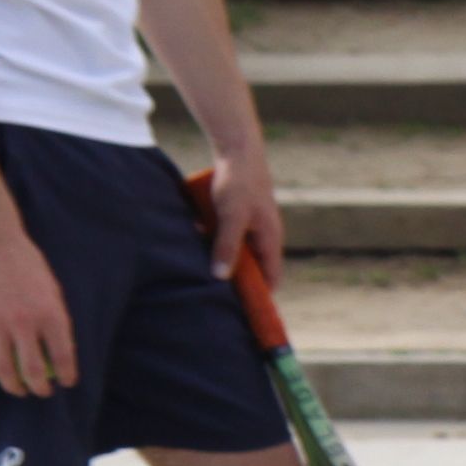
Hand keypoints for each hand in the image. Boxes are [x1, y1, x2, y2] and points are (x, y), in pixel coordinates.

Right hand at [0, 231, 77, 397]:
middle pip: (32, 370)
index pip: (63, 355)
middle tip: (43, 393)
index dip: (67, 374)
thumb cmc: (29, 268)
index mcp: (51, 314)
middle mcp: (24, 322)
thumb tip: (61, 352)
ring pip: (3, 368)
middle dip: (40, 388)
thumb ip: (55, 320)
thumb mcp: (52, 291)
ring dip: (12, 385)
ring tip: (19, 390)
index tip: (68, 383)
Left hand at [199, 149, 281, 287]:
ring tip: (201, 276)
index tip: (247, 315)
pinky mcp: (236, 216)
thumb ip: (227, 246)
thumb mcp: (231, 217)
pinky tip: (194, 245)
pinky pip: (226, 237)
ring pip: (237, 252)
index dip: (262, 297)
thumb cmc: (239, 183)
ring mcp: (250, 226)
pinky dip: (214, 243)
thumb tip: (220, 277)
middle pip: (253, 268)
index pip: (271, 278)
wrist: (238, 149)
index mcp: (270, 239)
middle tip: (217, 300)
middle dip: (237, 282)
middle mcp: (263, 235)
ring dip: (222, 261)